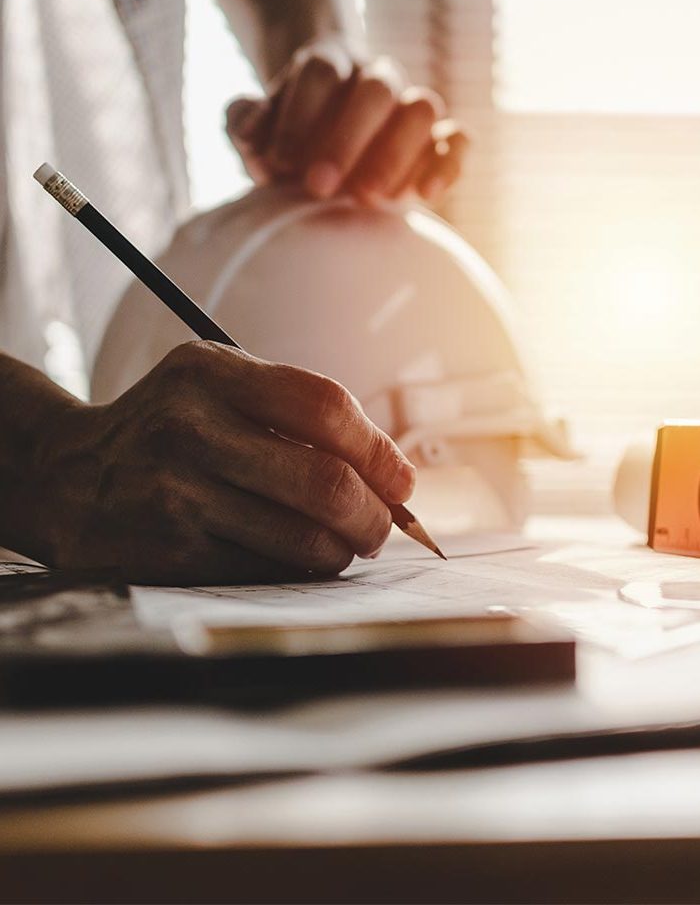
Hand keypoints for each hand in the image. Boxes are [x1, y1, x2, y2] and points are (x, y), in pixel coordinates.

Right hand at [36, 343, 414, 584]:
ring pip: (304, 539)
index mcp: (210, 372)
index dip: (380, 450)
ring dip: (343, 550)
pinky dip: (298, 572)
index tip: (402, 482)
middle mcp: (189, 428)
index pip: (325, 406)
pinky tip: (295, 559)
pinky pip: (266, 572)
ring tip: (344, 544)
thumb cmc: (166, 428)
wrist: (65, 475)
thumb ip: (293, 411)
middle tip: (383, 527)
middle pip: (326, 481)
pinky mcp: (168, 553)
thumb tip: (391, 475)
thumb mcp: (215, 385)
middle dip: (375, 516)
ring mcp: (175, 494)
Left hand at [226, 36, 467, 204]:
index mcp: (327, 65)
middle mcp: (375, 78)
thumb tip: (250, 127)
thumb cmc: (285, 144)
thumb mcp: (255, 132)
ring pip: (423, 107)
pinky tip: (426, 195)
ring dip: (396, 153)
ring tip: (366, 198)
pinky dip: (448, 164)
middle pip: (376, 88)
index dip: (299, 115)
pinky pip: (458, 141)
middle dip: (347, 140)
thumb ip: (243, 122)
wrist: (323, 150)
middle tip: (318, 187)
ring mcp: (410, 107)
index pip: (321, 72)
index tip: (277, 165)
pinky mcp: (438, 142)